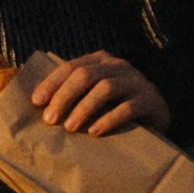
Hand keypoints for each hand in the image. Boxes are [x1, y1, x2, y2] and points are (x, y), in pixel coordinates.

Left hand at [25, 51, 169, 137]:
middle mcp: (118, 66)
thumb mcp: (95, 96)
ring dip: (83, 108)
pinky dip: (109, 119)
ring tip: (70, 127)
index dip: (52, 83)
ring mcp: (136, 81)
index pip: (71, 67)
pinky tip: (95, 132)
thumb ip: (75, 94)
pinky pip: (127, 107)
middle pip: (85, 75)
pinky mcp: (150, 99)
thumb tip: (39, 108)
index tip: (36, 102)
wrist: (157, 117)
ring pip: (105, 88)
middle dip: (64, 97)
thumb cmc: (117, 107)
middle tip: (50, 120)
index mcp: (101, 60)